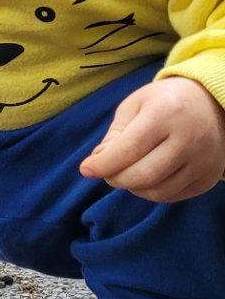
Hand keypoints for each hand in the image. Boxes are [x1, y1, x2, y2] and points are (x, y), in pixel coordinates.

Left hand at [79, 76, 224, 201]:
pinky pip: (172, 196)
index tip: (86, 169)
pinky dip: (151, 192)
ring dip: (132, 187)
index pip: (128, 150)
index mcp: (166, 114)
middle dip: (115, 179)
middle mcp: (190, 138)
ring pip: (157, 192)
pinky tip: (147, 176)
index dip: (102, 164)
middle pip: (142, 176)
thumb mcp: (135, 106)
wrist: (212, 102)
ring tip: (127, 172)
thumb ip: (115, 135)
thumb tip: (98, 162)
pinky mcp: (209, 176)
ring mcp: (204, 160)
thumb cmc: (165, 102)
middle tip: (107, 172)